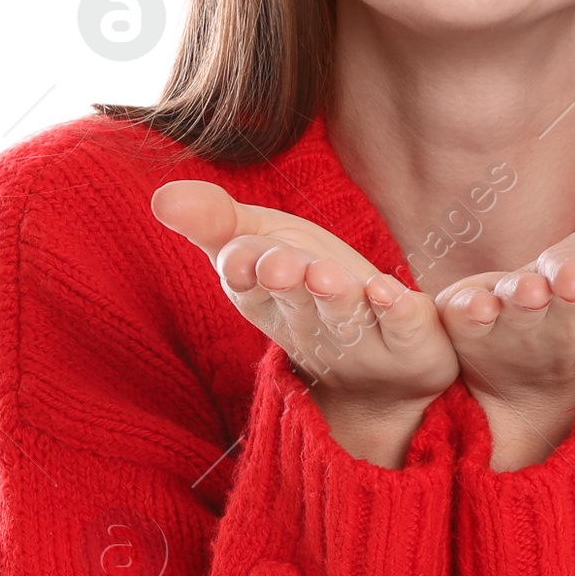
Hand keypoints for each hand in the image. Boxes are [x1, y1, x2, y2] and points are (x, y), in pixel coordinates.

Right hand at [151, 180, 459, 465]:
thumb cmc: (308, 292)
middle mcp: (313, 326)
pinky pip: (407, 330)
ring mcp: (363, 341)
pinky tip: (392, 293)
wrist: (380, 378)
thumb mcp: (261, 244)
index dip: (244, 271)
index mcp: (271, 302)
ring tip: (326, 275)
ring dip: (335, 296)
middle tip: (281, 265)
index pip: (249, 287)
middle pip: (296, 304)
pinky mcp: (413, 347)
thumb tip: (161, 197)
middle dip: (286, 282)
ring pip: (346, 318)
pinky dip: (399, 313)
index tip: (235, 257)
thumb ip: (214, 221)